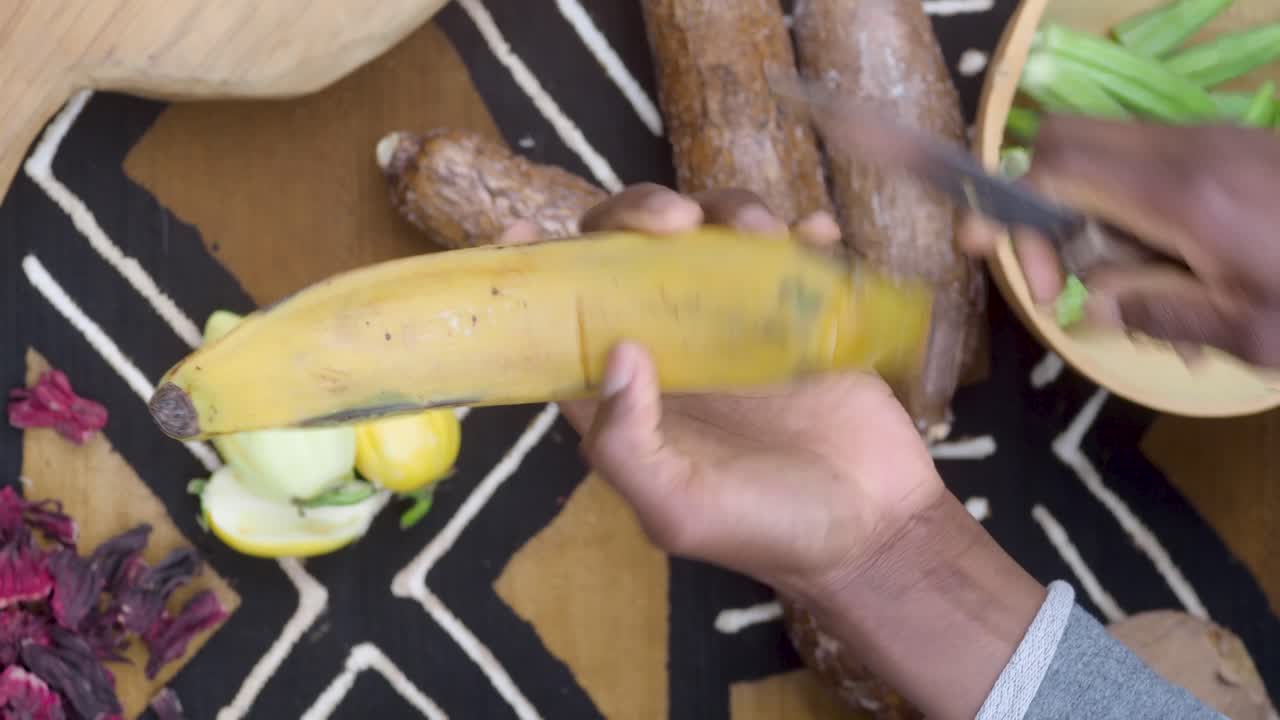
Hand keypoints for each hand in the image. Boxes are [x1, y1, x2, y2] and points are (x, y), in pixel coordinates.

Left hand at [498, 183, 943, 598]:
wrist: (874, 532)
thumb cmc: (767, 531)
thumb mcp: (679, 510)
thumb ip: (628, 445)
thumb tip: (615, 352)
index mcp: (625, 393)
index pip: (563, 320)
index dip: (538, 273)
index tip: (524, 230)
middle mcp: (673, 348)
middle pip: (632, 253)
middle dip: (641, 216)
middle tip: (676, 222)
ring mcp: (738, 325)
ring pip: (711, 237)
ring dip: (729, 214)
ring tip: (765, 233)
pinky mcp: (802, 315)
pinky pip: (794, 254)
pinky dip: (805, 234)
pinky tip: (819, 235)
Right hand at [962, 114, 1279, 366]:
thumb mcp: (1248, 334)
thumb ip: (1155, 314)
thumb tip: (1092, 303)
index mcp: (1181, 194)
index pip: (1054, 167)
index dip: (1011, 211)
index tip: (1014, 269)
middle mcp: (1189, 150)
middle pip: (1065, 140)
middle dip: (1037, 205)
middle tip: (1062, 277)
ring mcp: (1214, 140)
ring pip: (1105, 151)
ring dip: (1088, 213)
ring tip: (1130, 287)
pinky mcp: (1234, 147)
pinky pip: (1150, 163)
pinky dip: (1130, 207)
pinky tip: (1173, 269)